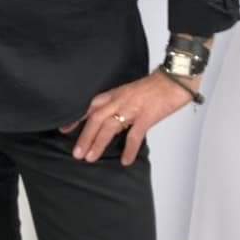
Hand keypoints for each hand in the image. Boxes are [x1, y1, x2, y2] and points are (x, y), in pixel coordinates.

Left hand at [60, 70, 194, 166]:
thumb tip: (111, 121)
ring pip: (110, 127)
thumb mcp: (131, 92)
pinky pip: (135, 135)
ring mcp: (133, 108)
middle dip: (85, 136)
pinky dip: (129, 149)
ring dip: (99, 143)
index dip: (77, 118)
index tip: (64, 130)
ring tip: (90, 158)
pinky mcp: (147, 116)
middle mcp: (120, 100)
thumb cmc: (155, 86)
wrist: (175, 79)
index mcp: (116, 94)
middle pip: (96, 118)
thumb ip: (119, 104)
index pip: (91, 106)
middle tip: (76, 154)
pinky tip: (125, 161)